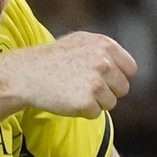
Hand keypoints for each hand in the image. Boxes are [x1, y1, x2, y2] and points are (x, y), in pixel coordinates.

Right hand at [7, 32, 136, 118]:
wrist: (26, 74)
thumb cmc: (53, 59)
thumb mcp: (80, 42)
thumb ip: (105, 51)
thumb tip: (127, 67)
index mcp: (105, 46)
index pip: (130, 69)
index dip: (117, 76)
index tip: (102, 78)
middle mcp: (103, 63)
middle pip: (123, 88)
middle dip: (107, 91)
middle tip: (83, 86)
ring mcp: (95, 83)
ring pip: (111, 103)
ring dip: (96, 102)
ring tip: (74, 91)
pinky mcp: (85, 102)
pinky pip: (96, 114)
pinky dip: (83, 112)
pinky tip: (68, 100)